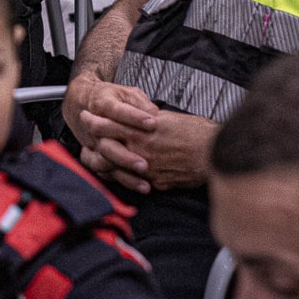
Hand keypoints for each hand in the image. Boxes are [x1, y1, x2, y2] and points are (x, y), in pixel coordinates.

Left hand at [66, 73, 217, 192]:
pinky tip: (117, 172)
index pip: (110, 124)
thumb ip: (148, 121)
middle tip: (84, 136)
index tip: (87, 116)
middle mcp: (141, 149)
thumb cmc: (196, 132)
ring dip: (102, 160)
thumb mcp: (169, 119)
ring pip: (114, 166)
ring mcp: (146, 168)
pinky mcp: (154, 182)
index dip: (95, 120)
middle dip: (92, 139)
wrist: (213, 153)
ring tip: (94, 154)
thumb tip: (137, 118)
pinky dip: (122, 175)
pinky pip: (132, 180)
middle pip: (106, 145)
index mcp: (143, 130)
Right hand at [66, 73, 158, 192]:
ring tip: (145, 184)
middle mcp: (94, 127)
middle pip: (107, 144)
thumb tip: (154, 113)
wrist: (81, 102)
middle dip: (126, 157)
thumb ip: (139, 102)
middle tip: (145, 165)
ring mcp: (92, 143)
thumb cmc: (110, 98)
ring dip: (124, 174)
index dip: (134, 117)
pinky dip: (121, 181)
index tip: (152, 122)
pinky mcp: (94, 156)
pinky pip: (104, 172)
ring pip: (104, 162)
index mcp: (102, 104)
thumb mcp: (125, 92)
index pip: (117, 111)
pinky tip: (137, 187)